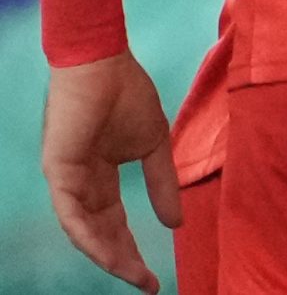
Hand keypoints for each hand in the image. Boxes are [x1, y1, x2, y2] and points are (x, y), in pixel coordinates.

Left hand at [41, 54, 180, 291]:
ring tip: (131, 273)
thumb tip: (176, 223)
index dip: (134, 249)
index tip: (156, 275)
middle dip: (124, 261)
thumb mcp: (155, 144)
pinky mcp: (58, 171)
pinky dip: (88, 234)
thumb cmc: (128, 96)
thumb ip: (163, 184)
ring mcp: (68, 180)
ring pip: (84, 230)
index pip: (116, 224)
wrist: (104, 65)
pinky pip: (70, 212)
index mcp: (102, 178)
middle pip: (102, 234)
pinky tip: (106, 250)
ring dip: (108, 254)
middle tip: (146, 284)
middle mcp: (82, 186)